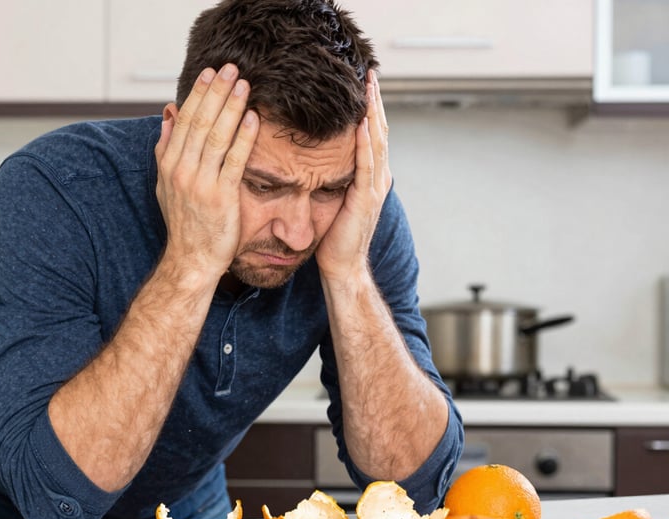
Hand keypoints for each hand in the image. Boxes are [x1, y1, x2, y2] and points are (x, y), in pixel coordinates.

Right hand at [155, 63, 259, 281]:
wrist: (191, 260)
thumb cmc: (185, 224)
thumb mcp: (166, 185)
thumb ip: (166, 150)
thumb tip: (167, 116)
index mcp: (168, 164)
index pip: (183, 120)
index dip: (198, 94)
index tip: (210, 73)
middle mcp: (181, 170)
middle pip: (199, 122)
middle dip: (216, 92)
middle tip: (231, 68)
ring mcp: (200, 183)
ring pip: (216, 136)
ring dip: (231, 107)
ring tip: (244, 85)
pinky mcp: (221, 197)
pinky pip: (234, 161)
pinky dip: (243, 138)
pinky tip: (253, 119)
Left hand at [316, 69, 391, 282]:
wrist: (342, 267)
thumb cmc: (335, 238)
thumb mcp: (334, 200)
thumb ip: (335, 178)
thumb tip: (320, 159)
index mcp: (370, 177)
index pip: (371, 135)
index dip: (369, 108)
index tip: (363, 83)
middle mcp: (377, 179)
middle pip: (378, 131)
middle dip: (374, 101)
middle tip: (369, 72)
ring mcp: (374, 188)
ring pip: (376, 142)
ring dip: (372, 113)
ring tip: (369, 87)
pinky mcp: (364, 199)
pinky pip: (366, 165)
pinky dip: (364, 143)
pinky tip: (360, 123)